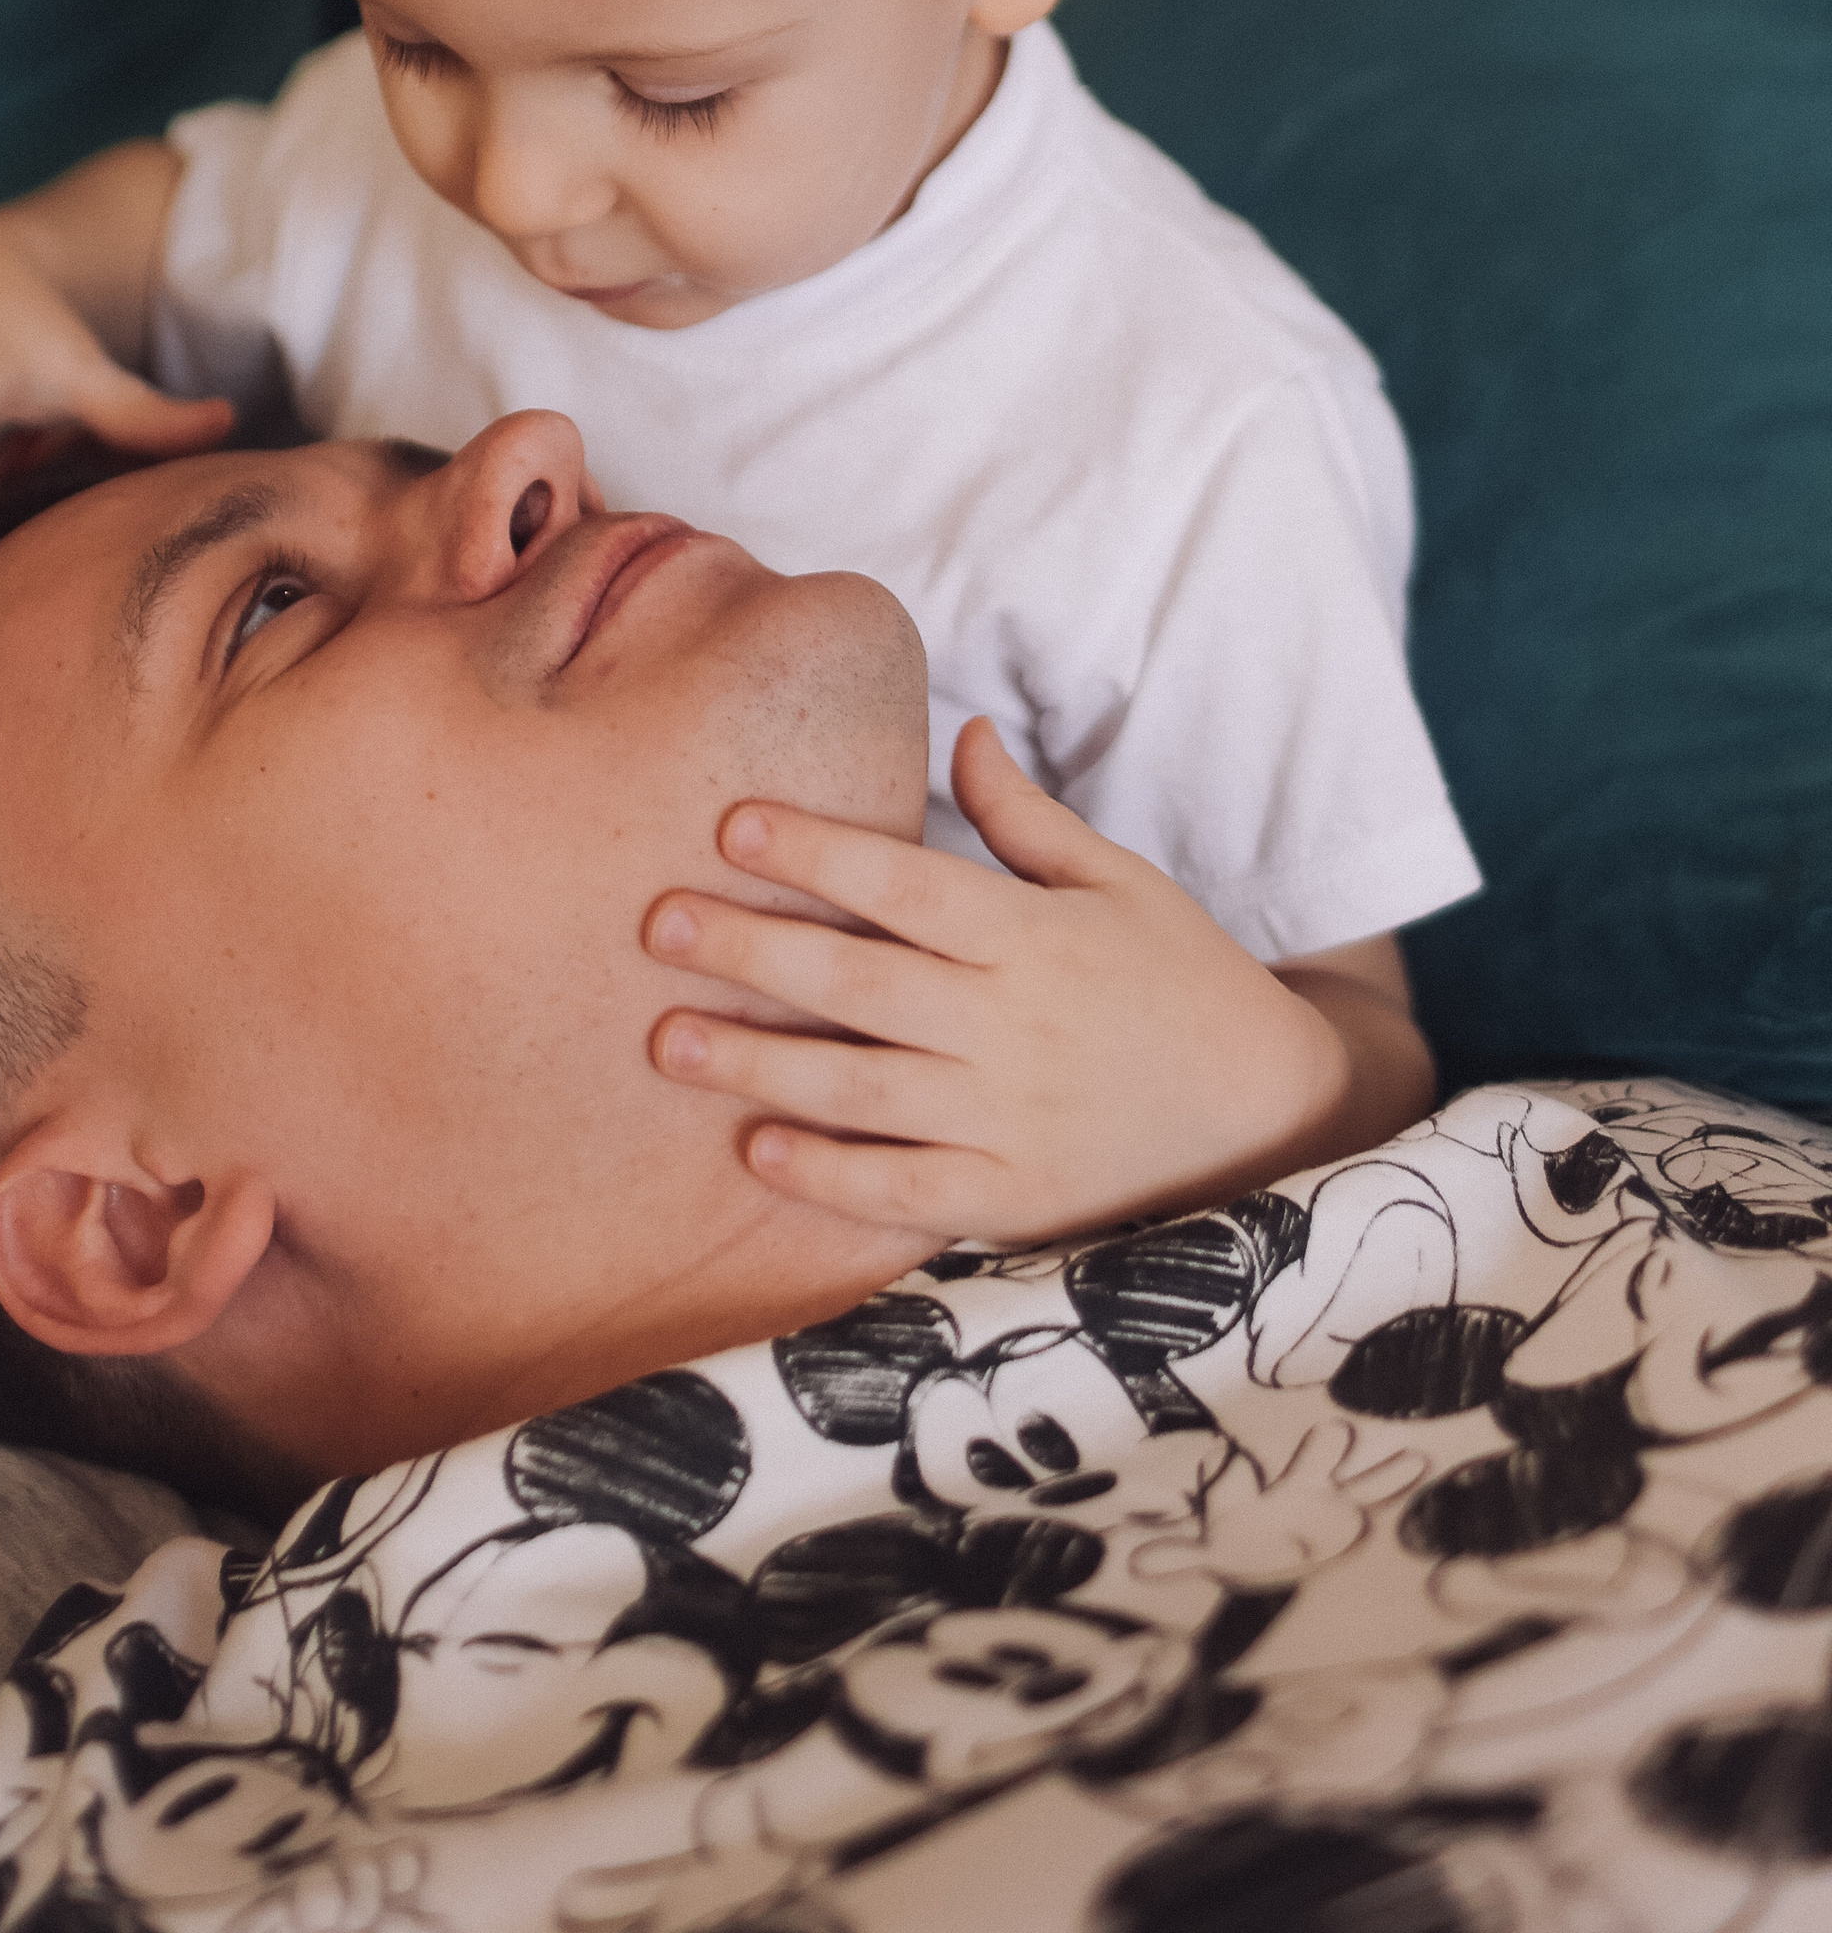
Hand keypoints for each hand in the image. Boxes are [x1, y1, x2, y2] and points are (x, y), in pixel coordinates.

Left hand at [642, 718, 1356, 1247]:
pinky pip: (904, 1191)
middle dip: (752, 951)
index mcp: (1034, 936)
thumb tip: (964, 733)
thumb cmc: (1184, 978)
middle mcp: (1014, 1028)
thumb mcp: (1121, 880)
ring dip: (759, 1064)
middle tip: (658, 923)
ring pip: (862, 1089)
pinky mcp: (1014, 1200)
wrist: (1275, 1112)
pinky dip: (830, 1175)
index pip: (906, 884)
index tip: (732, 824)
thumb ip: (1026, 818)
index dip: (818, 853)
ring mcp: (1011, 1121)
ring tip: (668, 1039)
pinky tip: (756, 1148)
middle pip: (860, 983)